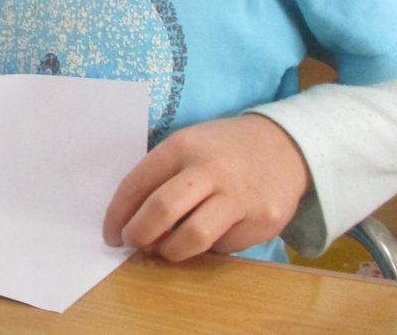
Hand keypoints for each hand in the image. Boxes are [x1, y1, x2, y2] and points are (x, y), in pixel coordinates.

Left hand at [102, 114, 309, 261]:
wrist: (285, 146)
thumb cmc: (222, 149)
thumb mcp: (188, 145)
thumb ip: (161, 176)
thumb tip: (128, 218)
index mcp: (183, 146)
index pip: (137, 183)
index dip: (117, 214)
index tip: (111, 233)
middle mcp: (210, 169)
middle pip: (162, 210)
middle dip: (139, 234)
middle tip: (132, 243)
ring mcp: (239, 197)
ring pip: (193, 238)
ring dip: (170, 250)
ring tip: (165, 247)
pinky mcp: (262, 222)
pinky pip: (223, 247)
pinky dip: (207, 248)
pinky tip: (207, 235)